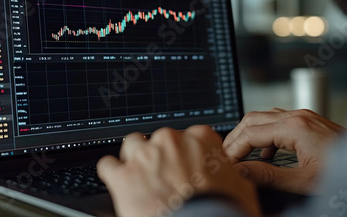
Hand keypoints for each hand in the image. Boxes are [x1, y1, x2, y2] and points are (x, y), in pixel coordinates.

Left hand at [97, 126, 261, 216]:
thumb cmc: (223, 211)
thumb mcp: (239, 185)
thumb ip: (225, 169)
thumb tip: (226, 173)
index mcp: (200, 138)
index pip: (188, 137)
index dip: (185, 154)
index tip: (184, 166)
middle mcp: (170, 140)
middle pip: (158, 140)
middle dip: (160, 157)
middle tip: (165, 179)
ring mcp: (145, 156)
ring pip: (131, 146)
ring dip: (134, 160)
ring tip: (140, 179)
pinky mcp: (124, 176)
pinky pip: (108, 166)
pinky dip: (112, 174)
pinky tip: (119, 183)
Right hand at [223, 108, 346, 194]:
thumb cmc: (346, 172)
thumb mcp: (303, 180)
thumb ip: (268, 175)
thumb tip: (241, 171)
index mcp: (294, 127)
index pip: (250, 133)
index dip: (233, 148)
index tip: (224, 162)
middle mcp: (297, 116)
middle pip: (252, 118)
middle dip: (236, 137)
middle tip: (226, 156)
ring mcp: (304, 116)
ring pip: (264, 117)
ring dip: (249, 134)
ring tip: (240, 154)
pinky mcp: (309, 121)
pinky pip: (277, 121)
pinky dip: (265, 134)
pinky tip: (266, 153)